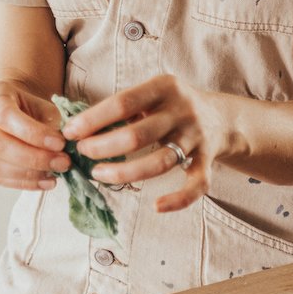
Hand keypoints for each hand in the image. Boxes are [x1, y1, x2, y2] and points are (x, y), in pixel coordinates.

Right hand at [0, 81, 70, 190]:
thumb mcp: (41, 105)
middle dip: (33, 159)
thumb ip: (52, 123)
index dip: (34, 134)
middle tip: (61, 163)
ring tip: (53, 175)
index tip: (60, 144)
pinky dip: (19, 183)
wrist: (8, 108)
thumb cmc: (27, 107)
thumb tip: (69, 146)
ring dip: (27, 175)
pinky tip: (41, 182)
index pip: (6, 117)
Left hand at [62, 75, 235, 212]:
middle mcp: (182, 110)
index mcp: (164, 87)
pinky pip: (196, 185)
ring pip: (159, 162)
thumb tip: (78, 126)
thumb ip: (124, 106)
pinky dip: (178, 200)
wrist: (222, 118)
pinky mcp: (208, 160)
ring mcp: (196, 137)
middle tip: (82, 153)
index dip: (93, 119)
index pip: (122, 103)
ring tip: (98, 174)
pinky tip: (156, 206)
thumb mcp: (153, 93)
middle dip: (102, 147)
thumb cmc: (172, 106)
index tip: (70, 132)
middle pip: (137, 134)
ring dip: (125, 173)